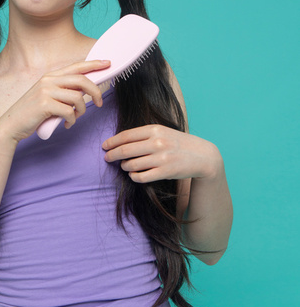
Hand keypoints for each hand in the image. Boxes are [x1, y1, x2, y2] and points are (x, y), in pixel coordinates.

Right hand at [0, 59, 110, 142]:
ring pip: (77, 98)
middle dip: (95, 91)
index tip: (107, 63)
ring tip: (74, 118)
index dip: (93, 64)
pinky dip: (72, 120)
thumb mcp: (47, 97)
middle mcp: (48, 81)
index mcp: (50, 77)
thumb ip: (63, 92)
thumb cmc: (32, 113)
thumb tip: (84, 92)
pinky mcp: (45, 105)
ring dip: (81, 111)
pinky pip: (69, 111)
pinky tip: (66, 124)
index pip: (76, 66)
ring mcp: (46, 92)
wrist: (11, 124)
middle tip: (99, 103)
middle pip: (81, 80)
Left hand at [102, 124, 222, 182]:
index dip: (112, 141)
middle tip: (107, 158)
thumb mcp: (162, 132)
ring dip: (124, 166)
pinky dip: (134, 177)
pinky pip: (141, 177)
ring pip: (131, 164)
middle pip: (125, 150)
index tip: (104, 146)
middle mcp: (157, 142)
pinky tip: (134, 175)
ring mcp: (161, 158)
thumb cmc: (177, 143)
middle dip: (112, 155)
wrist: (201, 155)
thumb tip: (119, 141)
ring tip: (125, 166)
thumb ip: (143, 135)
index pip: (126, 135)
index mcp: (155, 129)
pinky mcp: (165, 172)